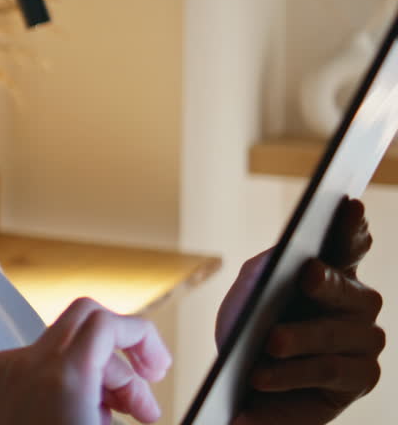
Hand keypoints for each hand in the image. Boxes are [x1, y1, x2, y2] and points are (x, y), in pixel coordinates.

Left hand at [0, 297, 171, 424]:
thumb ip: (136, 403)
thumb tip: (152, 404)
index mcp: (62, 375)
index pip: (106, 322)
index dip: (142, 337)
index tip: (158, 368)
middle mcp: (29, 364)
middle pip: (88, 327)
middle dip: (123, 361)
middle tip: (143, 405)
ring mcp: (7, 371)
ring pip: (66, 347)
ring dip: (99, 376)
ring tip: (115, 420)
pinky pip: (41, 364)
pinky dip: (68, 380)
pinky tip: (80, 418)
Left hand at [216, 197, 384, 424]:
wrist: (243, 377)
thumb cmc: (249, 322)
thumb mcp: (248, 290)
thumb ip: (266, 272)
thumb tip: (280, 267)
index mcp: (334, 271)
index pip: (348, 244)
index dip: (351, 226)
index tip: (347, 203)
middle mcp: (360, 305)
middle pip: (350, 294)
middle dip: (327, 287)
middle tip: (305, 277)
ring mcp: (364, 346)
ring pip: (334, 353)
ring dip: (293, 362)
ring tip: (257, 370)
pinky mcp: (356, 386)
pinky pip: (320, 395)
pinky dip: (280, 406)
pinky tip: (247, 413)